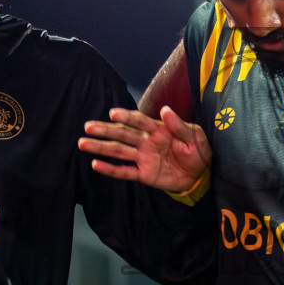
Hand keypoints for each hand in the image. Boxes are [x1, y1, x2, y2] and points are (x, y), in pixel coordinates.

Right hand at [80, 106, 211, 192]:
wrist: (201, 175)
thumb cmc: (198, 151)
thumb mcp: (195, 137)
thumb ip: (179, 125)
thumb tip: (165, 109)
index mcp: (158, 129)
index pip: (139, 121)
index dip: (126, 116)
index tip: (113, 113)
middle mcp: (146, 142)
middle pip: (122, 134)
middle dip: (105, 130)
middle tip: (88, 126)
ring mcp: (143, 158)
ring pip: (118, 151)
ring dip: (101, 147)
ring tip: (83, 143)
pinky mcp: (143, 174)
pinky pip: (124, 171)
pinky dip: (110, 169)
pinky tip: (95, 164)